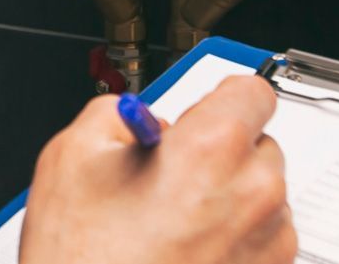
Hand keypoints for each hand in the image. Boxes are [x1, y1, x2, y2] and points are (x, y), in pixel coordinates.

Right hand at [20, 77, 295, 263]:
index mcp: (212, 150)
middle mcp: (254, 195)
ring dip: (227, 200)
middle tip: (167, 177)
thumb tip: (138, 119)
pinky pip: (260, 242)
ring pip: (261, 197)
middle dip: (218, 154)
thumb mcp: (71, 157)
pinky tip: (182, 254)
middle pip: (258, 144)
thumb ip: (115, 115)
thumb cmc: (84, 263)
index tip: (200, 113)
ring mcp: (268, 246)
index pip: (252, 91)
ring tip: (169, 226)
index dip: (219, 100)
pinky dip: (231, 241)